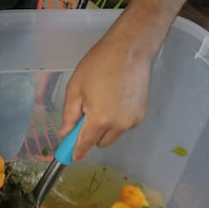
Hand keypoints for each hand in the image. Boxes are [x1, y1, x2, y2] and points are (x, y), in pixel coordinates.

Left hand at [59, 29, 151, 160]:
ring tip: (102, 102)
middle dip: (91, 136)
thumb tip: (66, 133)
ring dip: (105, 128)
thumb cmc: (98, 65)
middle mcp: (119, 125)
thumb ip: (69, 115)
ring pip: (113, 135)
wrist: (130, 49)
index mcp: (100, 119)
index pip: (86, 145)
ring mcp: (133, 121)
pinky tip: (115, 99)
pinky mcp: (142, 114)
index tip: (71, 158)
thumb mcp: (75, 89)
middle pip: (101, 143)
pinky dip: (117, 120)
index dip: (76, 152)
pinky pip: (124, 126)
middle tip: (86, 115)